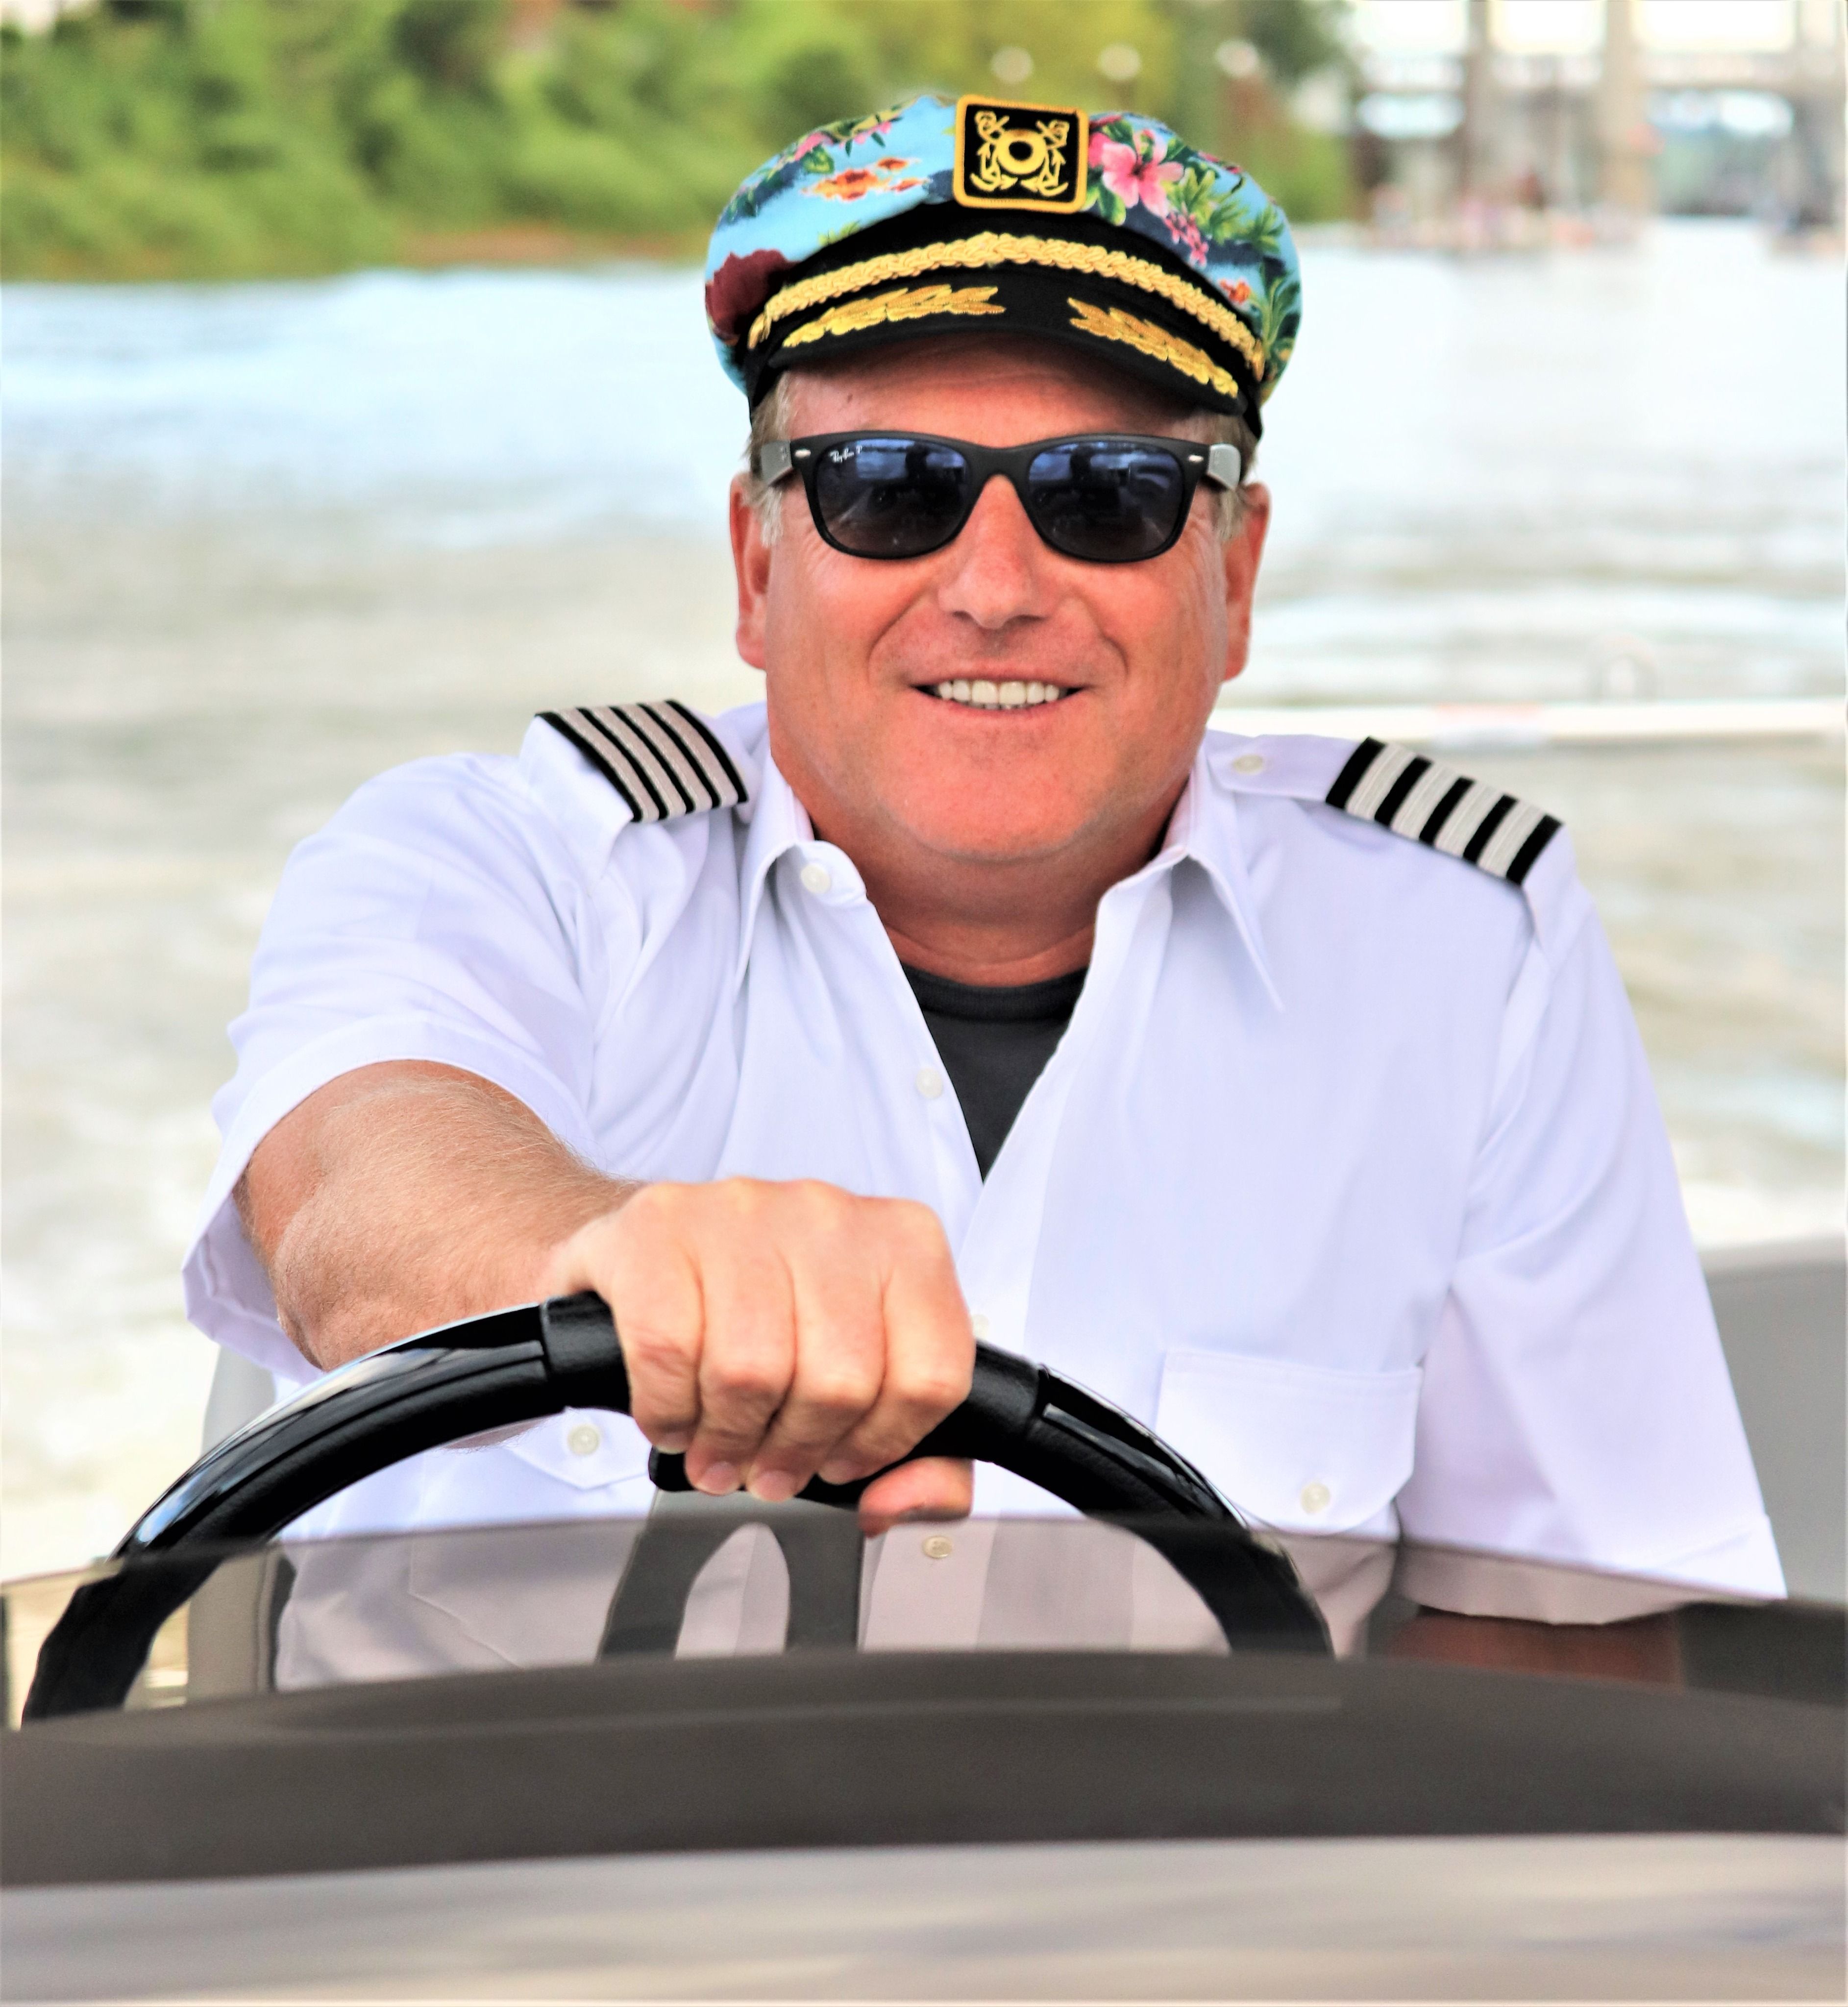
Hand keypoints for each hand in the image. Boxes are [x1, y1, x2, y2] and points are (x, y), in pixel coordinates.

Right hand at [544, 1179, 974, 1531]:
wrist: (663, 1243)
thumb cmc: (771, 1307)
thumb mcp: (865, 1373)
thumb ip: (926, 1461)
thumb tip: (896, 1504)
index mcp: (906, 1245)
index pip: (931, 1377)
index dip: (882, 1444)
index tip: (842, 1460)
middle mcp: (831, 1216)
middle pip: (840, 1383)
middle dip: (795, 1451)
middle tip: (766, 1469)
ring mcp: (745, 1210)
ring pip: (753, 1372)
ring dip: (727, 1440)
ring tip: (717, 1450)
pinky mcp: (662, 1223)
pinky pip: (669, 1350)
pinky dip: (668, 1409)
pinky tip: (675, 1415)